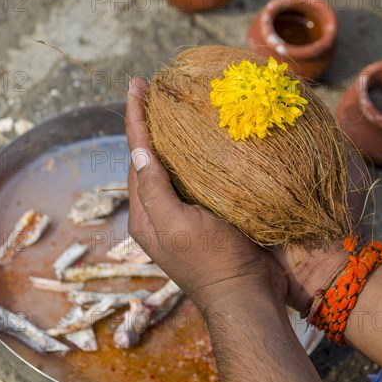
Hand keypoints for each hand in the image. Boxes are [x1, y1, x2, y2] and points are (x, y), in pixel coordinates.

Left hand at [125, 77, 287, 314]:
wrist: (246, 296)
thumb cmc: (213, 262)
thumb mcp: (178, 226)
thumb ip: (155, 190)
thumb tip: (139, 151)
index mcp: (144, 215)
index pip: (135, 157)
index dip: (135, 119)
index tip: (136, 85)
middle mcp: (158, 212)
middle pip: (148, 160)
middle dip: (149, 125)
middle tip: (155, 91)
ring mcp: (182, 215)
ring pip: (171, 168)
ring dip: (171, 139)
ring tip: (176, 108)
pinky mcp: (206, 216)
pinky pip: (193, 180)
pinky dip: (193, 157)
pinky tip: (204, 142)